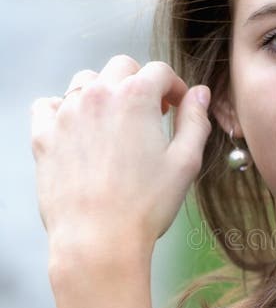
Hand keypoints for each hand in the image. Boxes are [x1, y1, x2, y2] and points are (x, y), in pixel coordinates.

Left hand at [31, 55, 211, 264]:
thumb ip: (195, 121)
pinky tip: (79, 131)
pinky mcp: (44, 135)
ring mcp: (67, 113)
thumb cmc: (146, 205)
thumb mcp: (185, 162)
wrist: (98, 239)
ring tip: (114, 124)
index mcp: (136, 96)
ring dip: (104, 93)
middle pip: (121, 67)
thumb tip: (199, 94)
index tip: (177, 106)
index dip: (174, 88)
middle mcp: (98, 95)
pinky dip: (64, 111)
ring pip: (86, 82)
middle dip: (139, 84)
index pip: (159, 71)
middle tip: (150, 115)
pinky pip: (49, 105)